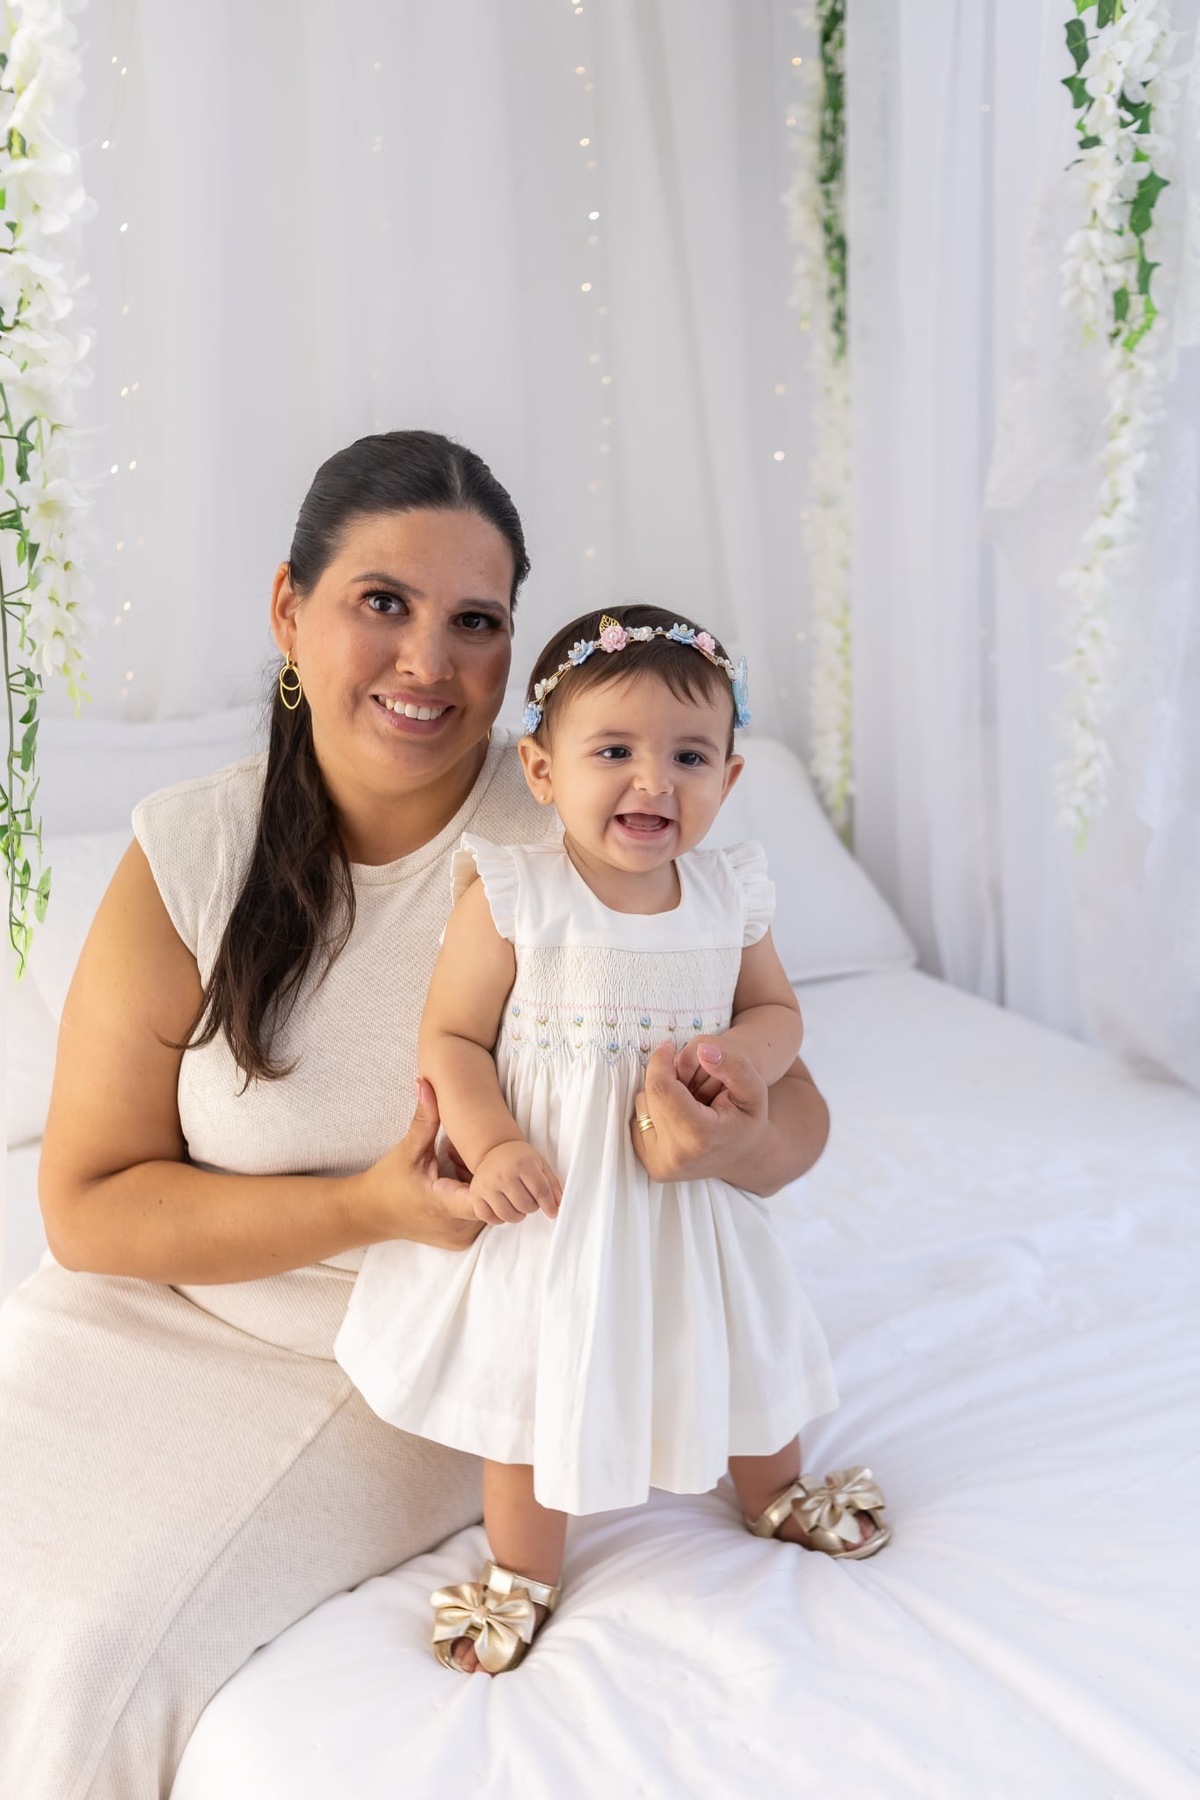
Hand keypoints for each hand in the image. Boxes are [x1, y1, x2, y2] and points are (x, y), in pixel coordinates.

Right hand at [351, 1078, 481, 1250]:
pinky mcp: (460, 1241)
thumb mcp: (407, 1149)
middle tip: (461, 1153)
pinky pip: (479, 1217)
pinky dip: (474, 1197)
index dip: (491, 1173)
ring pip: (489, 1208)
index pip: (487, 1195)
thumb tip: (425, 1082)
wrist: (369, 1214)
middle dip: (486, 1174)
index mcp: (445, 1205)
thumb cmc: (388, 1181)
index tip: (481, 1153)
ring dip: (481, 1185)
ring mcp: (460, 1238)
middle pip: (494, 1200)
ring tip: (455, 1164)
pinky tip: (454, 1180)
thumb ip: (424, 1117)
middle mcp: (458, 1228)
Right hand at [470, 1140, 561, 1225]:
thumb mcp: (541, 1164)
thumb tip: (558, 1206)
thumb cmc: (520, 1159)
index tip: (552, 1212)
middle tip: (529, 1199)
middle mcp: (503, 1174)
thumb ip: (552, 1185)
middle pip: (525, 1206)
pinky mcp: (476, 1194)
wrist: (494, 1150)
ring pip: (508, 1215)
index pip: (540, 1191)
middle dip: (532, 1207)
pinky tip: (504, 1207)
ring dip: (518, 1215)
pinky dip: (499, 1218)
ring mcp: (487, 1185)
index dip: (549, 1205)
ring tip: (518, 1204)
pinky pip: (489, 1218)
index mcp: (522, 1164)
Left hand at [632, 1039, 767, 1184]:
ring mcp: (660, 1166)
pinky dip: (655, 1111)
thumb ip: (733, 1065)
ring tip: (688, 1102)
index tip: (670, 1046)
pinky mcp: (651, 1167)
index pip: (660, 1087)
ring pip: (642, 1106)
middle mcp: (674, 1157)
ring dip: (659, 1095)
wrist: (743, 1156)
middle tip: (689, 1080)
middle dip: (664, 1078)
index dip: (661, 1061)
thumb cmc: (747, 1119)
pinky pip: (638, 1122)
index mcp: (698, 1137)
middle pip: (649, 1095)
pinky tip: (678, 1117)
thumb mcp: (753, 1089)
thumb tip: (702, 1050)